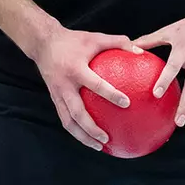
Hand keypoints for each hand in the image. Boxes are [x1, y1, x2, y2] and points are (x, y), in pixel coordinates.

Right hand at [34, 28, 136, 150]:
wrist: (43, 44)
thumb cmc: (73, 40)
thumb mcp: (95, 37)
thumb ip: (118, 42)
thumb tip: (141, 52)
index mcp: (76, 70)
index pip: (95, 85)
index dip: (110, 94)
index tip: (126, 103)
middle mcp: (65, 85)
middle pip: (77, 113)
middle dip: (91, 129)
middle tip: (108, 139)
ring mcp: (57, 94)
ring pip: (68, 121)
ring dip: (82, 137)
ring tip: (99, 146)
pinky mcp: (54, 99)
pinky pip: (65, 118)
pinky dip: (76, 131)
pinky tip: (90, 138)